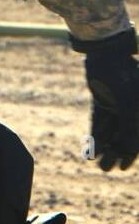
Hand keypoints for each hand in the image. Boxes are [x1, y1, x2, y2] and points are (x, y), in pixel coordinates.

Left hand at [73, 30, 138, 171]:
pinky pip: (100, 120)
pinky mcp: (104, 99)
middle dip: (115, 153)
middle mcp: (133, 108)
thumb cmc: (124, 79)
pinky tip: (90, 148)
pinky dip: (96, 133)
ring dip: (104, 146)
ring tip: (97, 162)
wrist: (107, 54)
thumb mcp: (129, 108)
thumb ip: (129, 130)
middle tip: (105, 169)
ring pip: (111, 130)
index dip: (129, 154)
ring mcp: (118, 104)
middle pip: (124, 136)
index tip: (121, 168)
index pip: (137, 137)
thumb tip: (125, 150)